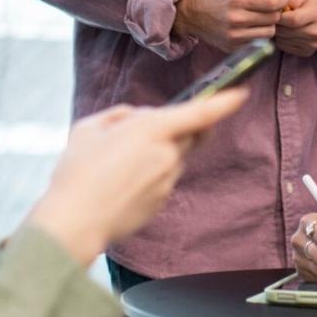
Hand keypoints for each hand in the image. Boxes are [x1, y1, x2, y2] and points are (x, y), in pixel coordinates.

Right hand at [25, 88, 248, 264]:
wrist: (74, 223)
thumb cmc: (76, 172)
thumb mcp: (89, 128)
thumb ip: (120, 116)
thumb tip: (138, 118)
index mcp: (152, 130)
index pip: (201, 113)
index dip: (225, 101)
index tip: (241, 92)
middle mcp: (167, 155)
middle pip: (187, 135)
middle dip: (173, 129)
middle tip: (138, 134)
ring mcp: (167, 181)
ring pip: (171, 158)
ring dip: (155, 154)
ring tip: (115, 165)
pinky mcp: (161, 202)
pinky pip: (161, 179)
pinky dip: (147, 176)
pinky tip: (118, 184)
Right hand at [173, 0, 289, 52]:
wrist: (193, 13)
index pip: (273, 3)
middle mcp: (236, 19)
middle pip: (273, 18)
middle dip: (276, 11)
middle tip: (270, 6)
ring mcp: (234, 35)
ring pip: (269, 32)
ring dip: (269, 24)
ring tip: (260, 16)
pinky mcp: (233, 47)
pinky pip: (258, 42)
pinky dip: (259, 34)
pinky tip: (251, 26)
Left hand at [274, 0, 316, 56]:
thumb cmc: (314, 2)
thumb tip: (279, 7)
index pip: (293, 20)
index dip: (279, 15)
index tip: (275, 10)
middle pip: (286, 31)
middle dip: (277, 23)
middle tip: (276, 16)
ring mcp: (313, 44)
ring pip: (282, 40)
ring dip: (278, 31)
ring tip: (283, 22)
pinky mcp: (307, 52)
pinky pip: (284, 47)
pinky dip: (281, 39)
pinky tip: (287, 31)